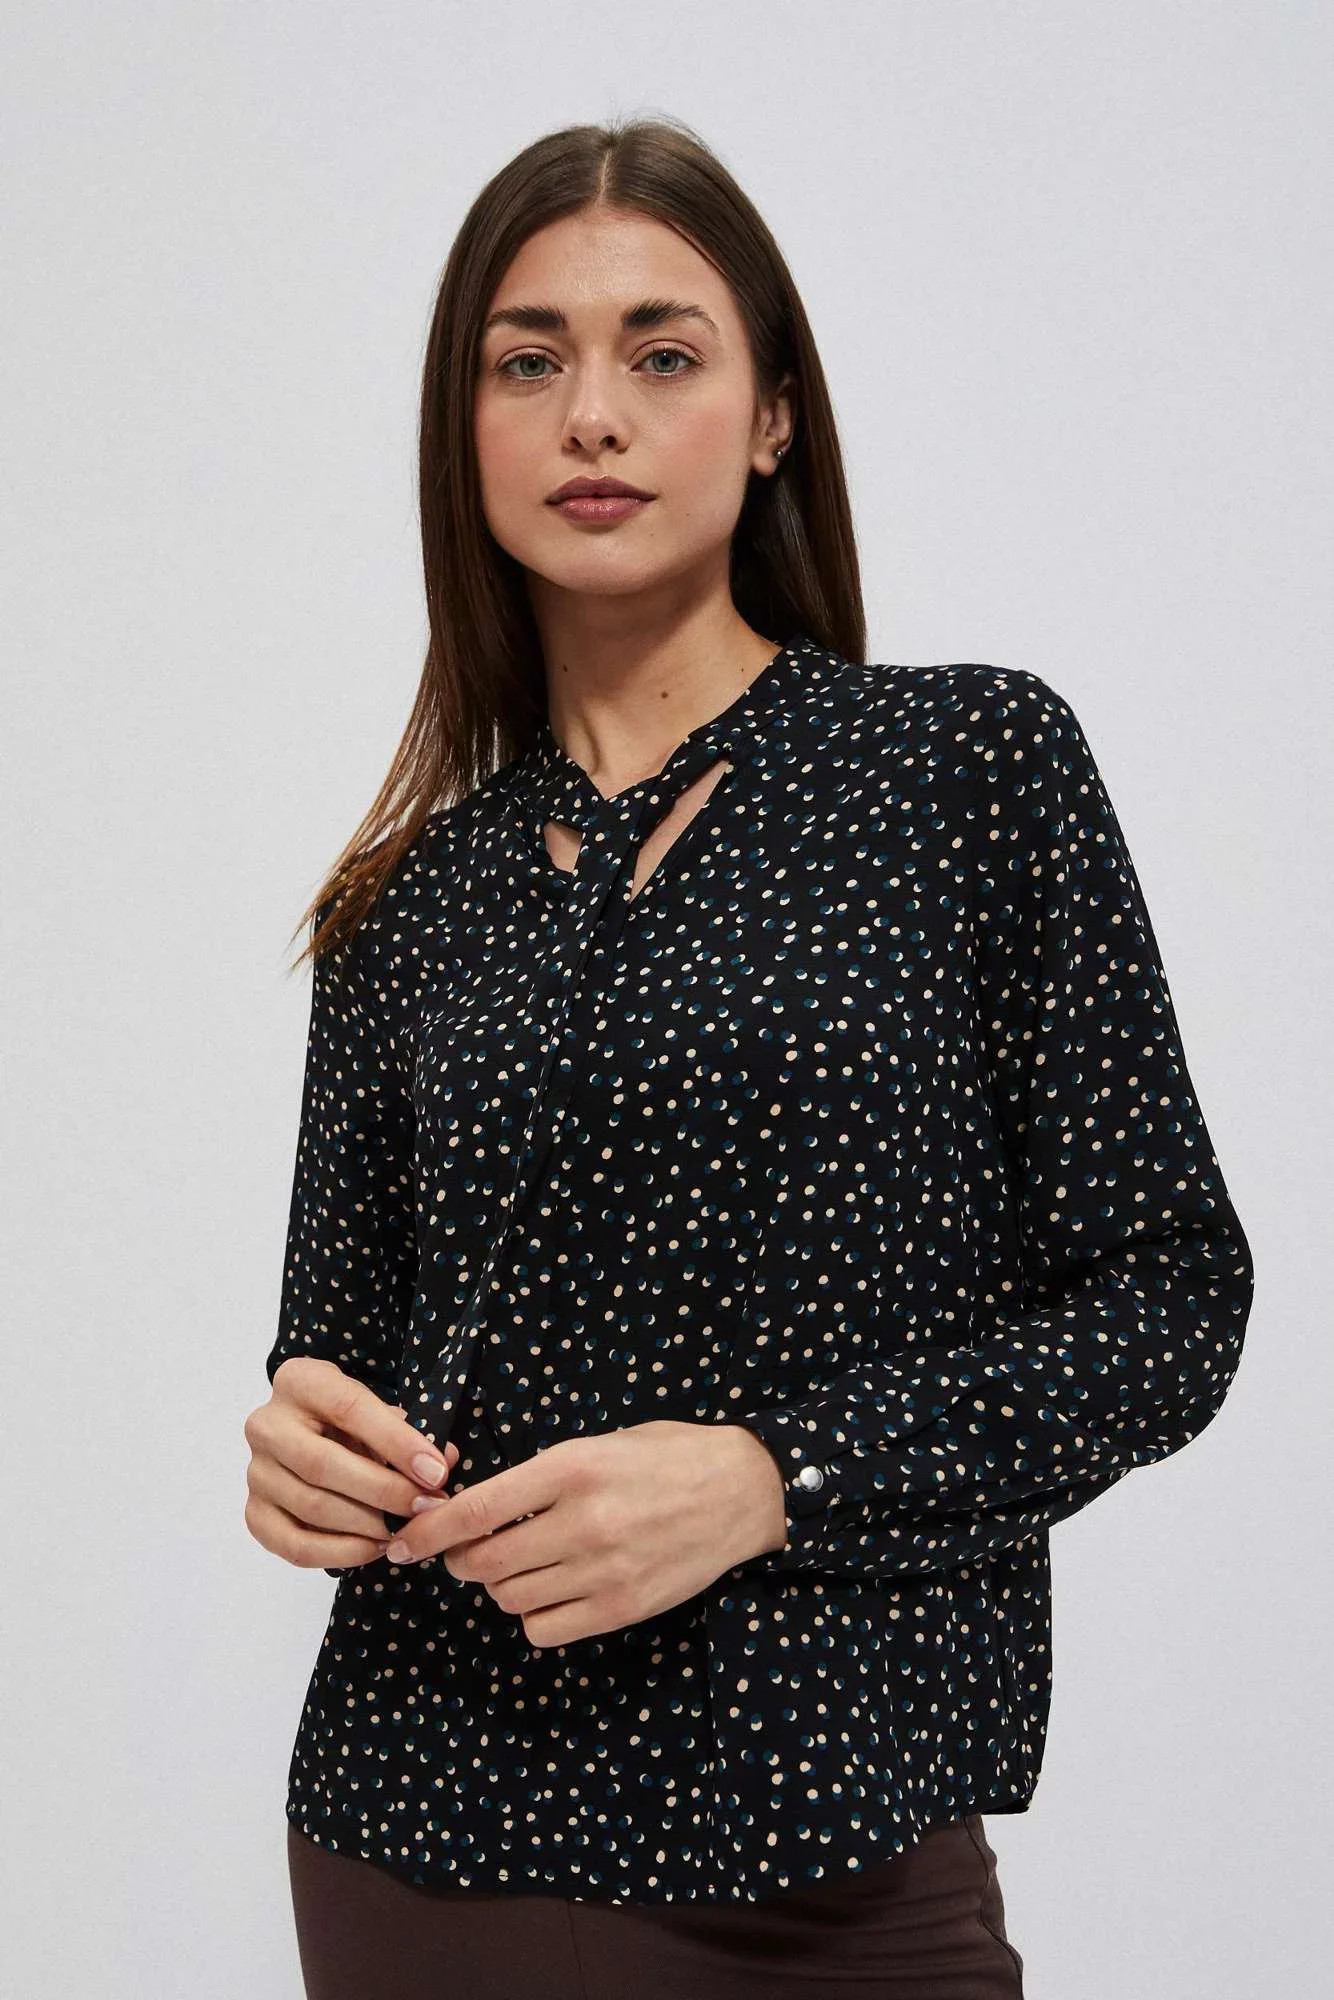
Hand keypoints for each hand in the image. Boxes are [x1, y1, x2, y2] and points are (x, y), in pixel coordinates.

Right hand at [244, 1357, 460, 1567]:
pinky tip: (373, 1549)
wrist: (305, 1430)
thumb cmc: (349, 1418)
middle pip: (322, 1465)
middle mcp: (266, 1424)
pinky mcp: (254, 1512)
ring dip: (366, 1526)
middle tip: (426, 1507)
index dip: (396, 1443)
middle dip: (383, 1491)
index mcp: (299, 1381)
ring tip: (404, 1531)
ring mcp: (255, 1471)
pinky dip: (338, 1552)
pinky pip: (292, 1544)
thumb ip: (408, 1433)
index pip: (349, 1409)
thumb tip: (443, 1463)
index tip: (435, 1472)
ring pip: (310, 1507)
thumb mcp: (376, 1410)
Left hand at [378, 1419, 789, 1646]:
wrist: (743, 1490)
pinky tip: (554, 1590)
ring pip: (510, 1598)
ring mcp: (604, 1569)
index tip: (404, 1544)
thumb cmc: (668, 1455)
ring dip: (502, 1586)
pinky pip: (544, 1629)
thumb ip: (540, 1476)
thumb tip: (475, 1508)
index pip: (477, 1510)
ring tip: (526, 1564)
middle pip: (483, 1563)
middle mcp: (583, 1521)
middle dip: (462, 1561)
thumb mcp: (600, 1444)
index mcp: (573, 1468)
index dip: (429, 1532)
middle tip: (468, 1552)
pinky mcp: (622, 1606)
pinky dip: (536, 1614)